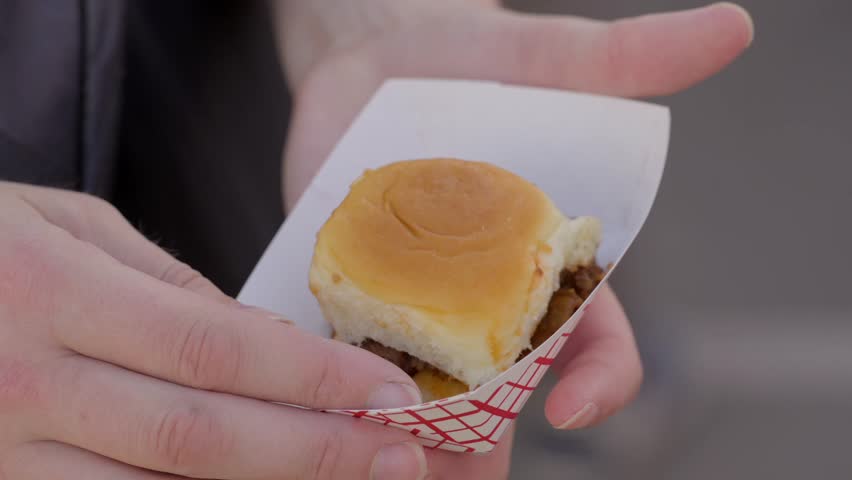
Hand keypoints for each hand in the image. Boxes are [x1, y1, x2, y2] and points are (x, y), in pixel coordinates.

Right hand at [0, 182, 431, 478]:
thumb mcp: (69, 228)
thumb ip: (167, 288)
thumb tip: (260, 341)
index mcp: (52, 293)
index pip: (216, 348)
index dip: (312, 379)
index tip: (387, 392)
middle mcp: (24, 385)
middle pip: (200, 438)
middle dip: (314, 453)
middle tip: (399, 457)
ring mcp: (0, 454)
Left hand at [276, 1, 752, 477]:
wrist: (379, 55)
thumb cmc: (473, 61)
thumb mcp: (547, 59)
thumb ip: (626, 60)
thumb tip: (729, 28)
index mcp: (549, 264)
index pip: (592, 339)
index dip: (600, 378)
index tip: (576, 406)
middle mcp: (485, 295)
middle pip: (500, 390)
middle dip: (484, 440)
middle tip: (458, 477)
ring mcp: (415, 298)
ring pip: (422, 389)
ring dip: (407, 437)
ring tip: (380, 469)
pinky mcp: (349, 286)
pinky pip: (346, 348)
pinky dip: (336, 387)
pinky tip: (319, 417)